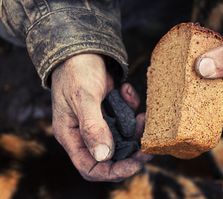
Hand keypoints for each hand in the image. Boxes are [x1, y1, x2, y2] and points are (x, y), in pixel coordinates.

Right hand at [51, 54, 150, 180]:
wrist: (82, 47)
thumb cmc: (76, 71)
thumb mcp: (83, 98)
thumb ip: (93, 127)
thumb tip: (104, 156)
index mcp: (72, 136)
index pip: (91, 167)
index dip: (113, 171)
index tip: (135, 163)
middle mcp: (85, 133)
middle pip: (111, 157)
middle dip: (131, 153)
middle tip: (149, 147)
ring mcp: (99, 121)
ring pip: (122, 138)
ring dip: (134, 129)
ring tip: (142, 116)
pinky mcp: (110, 110)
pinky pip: (126, 117)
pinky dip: (131, 106)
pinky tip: (126, 91)